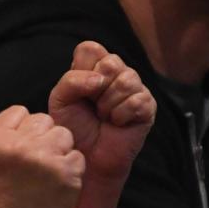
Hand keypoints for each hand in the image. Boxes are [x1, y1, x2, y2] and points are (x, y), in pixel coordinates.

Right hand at [0, 105, 84, 207]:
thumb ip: (7, 131)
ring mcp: (46, 158)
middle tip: (35, 165)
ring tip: (47, 173)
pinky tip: (57, 184)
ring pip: (64, 134)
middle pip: (45, 120)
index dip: (23, 130)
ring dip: (60, 150)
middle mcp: (20, 146)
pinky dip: (71, 169)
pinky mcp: (68, 172)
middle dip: (43, 138)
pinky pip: (77, 155)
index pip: (21, 111)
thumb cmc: (4, 195)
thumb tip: (30, 114)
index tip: (18, 153)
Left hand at [47, 41, 156, 181]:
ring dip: (108, 104)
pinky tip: (117, 124)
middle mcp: (116, 73)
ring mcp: (134, 88)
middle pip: (111, 62)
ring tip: (104, 117)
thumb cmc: (74, 129)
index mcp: (94, 67)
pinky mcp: (147, 105)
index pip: (91, 49)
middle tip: (94, 108)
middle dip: (96, 90)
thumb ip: (71, 80)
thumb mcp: (61, 101)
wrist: (86, 158)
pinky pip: (137, 99)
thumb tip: (99, 79)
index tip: (80, 93)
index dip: (81, 70)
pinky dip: (121, 115)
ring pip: (126, 80)